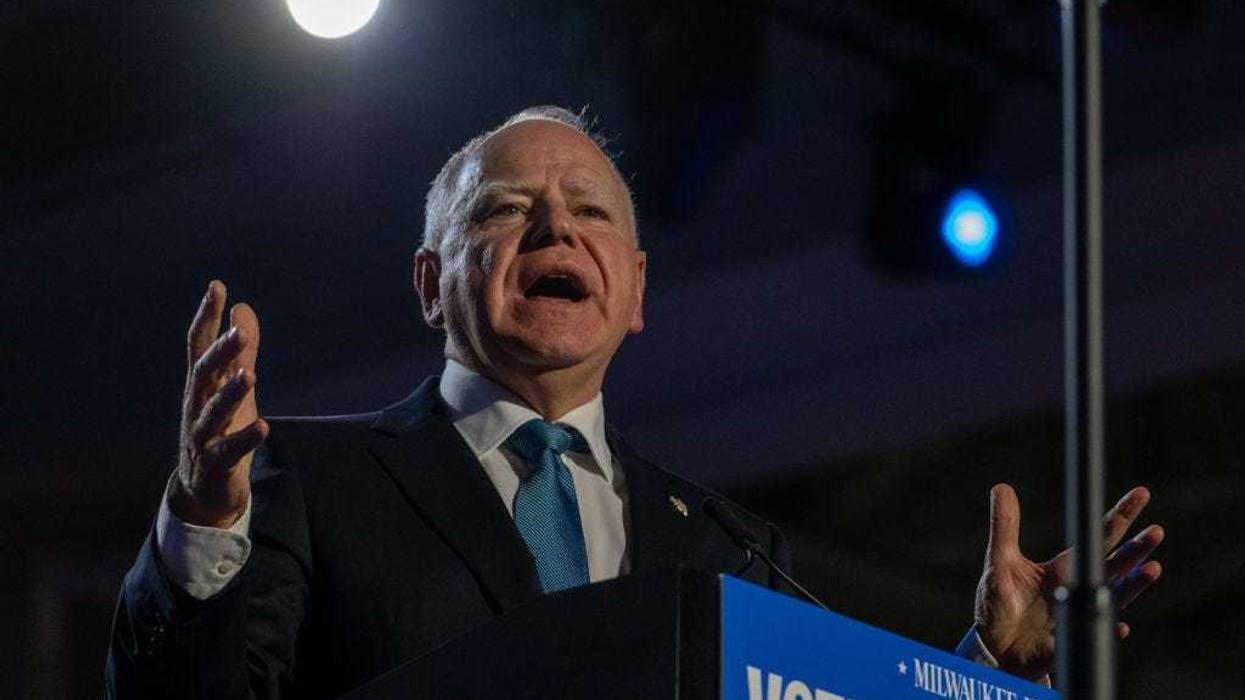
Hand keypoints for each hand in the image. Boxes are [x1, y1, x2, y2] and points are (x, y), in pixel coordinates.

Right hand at [168, 281, 267, 527]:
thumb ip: (242, 349)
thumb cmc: (220, 428)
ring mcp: (203, 435)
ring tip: (250, 375)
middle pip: (203, 374)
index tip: (217, 287)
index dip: (206, 317)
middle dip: (220, 353)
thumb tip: (243, 308)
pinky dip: (244, 438)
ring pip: (212, 412)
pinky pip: (229, 450)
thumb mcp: (232, 385)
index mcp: (201, 384)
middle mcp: (196, 405)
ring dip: (230, 393)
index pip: (197, 345)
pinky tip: (263, 427)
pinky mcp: (216, 463)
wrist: (203, 489)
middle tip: (238, 332)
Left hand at [973, 484, 1163, 680]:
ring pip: (1111, 598)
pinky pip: (1087, 635)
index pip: (1097, 538)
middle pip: (1114, 566)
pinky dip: (1105, 629)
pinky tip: (1120, 624)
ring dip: (1132, 586)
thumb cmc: (1000, 603)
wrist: (994, 646)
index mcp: (1064, 569)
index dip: (1120, 516)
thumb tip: (1001, 487)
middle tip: (1157, 532)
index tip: (1141, 493)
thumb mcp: (1000, 560)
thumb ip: (1005, 526)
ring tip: (1152, 569)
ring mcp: (1075, 615)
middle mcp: (1077, 590)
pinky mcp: (1065, 640)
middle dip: (1136, 550)